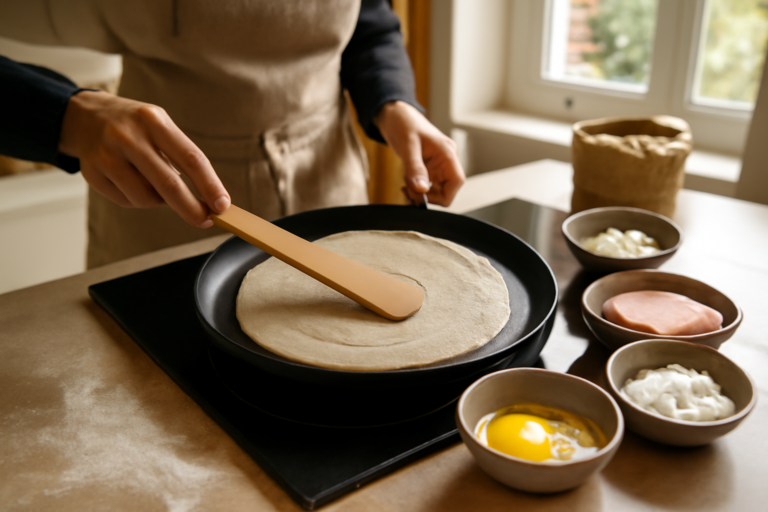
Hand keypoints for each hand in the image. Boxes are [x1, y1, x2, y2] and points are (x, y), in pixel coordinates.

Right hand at [58, 90, 229, 227]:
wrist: (85, 117)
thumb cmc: (136, 127)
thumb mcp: (160, 127)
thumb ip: (181, 158)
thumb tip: (208, 200)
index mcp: (154, 121)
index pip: (190, 158)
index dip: (209, 185)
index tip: (222, 205)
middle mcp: (128, 136)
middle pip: (168, 184)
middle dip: (191, 208)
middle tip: (205, 221)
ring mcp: (106, 155)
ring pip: (145, 198)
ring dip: (158, 201)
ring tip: (153, 182)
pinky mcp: (91, 173)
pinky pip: (125, 201)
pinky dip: (136, 199)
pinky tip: (131, 181)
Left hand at [374, 101, 464, 206]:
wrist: (394, 115)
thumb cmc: (403, 123)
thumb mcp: (408, 146)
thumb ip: (415, 168)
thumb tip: (422, 189)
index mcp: (447, 152)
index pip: (457, 182)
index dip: (442, 195)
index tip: (421, 195)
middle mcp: (446, 160)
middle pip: (447, 190)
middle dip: (428, 196)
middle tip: (408, 190)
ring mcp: (438, 165)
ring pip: (437, 190)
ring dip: (421, 194)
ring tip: (406, 185)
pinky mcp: (429, 168)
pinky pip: (428, 185)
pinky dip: (417, 189)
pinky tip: (407, 183)